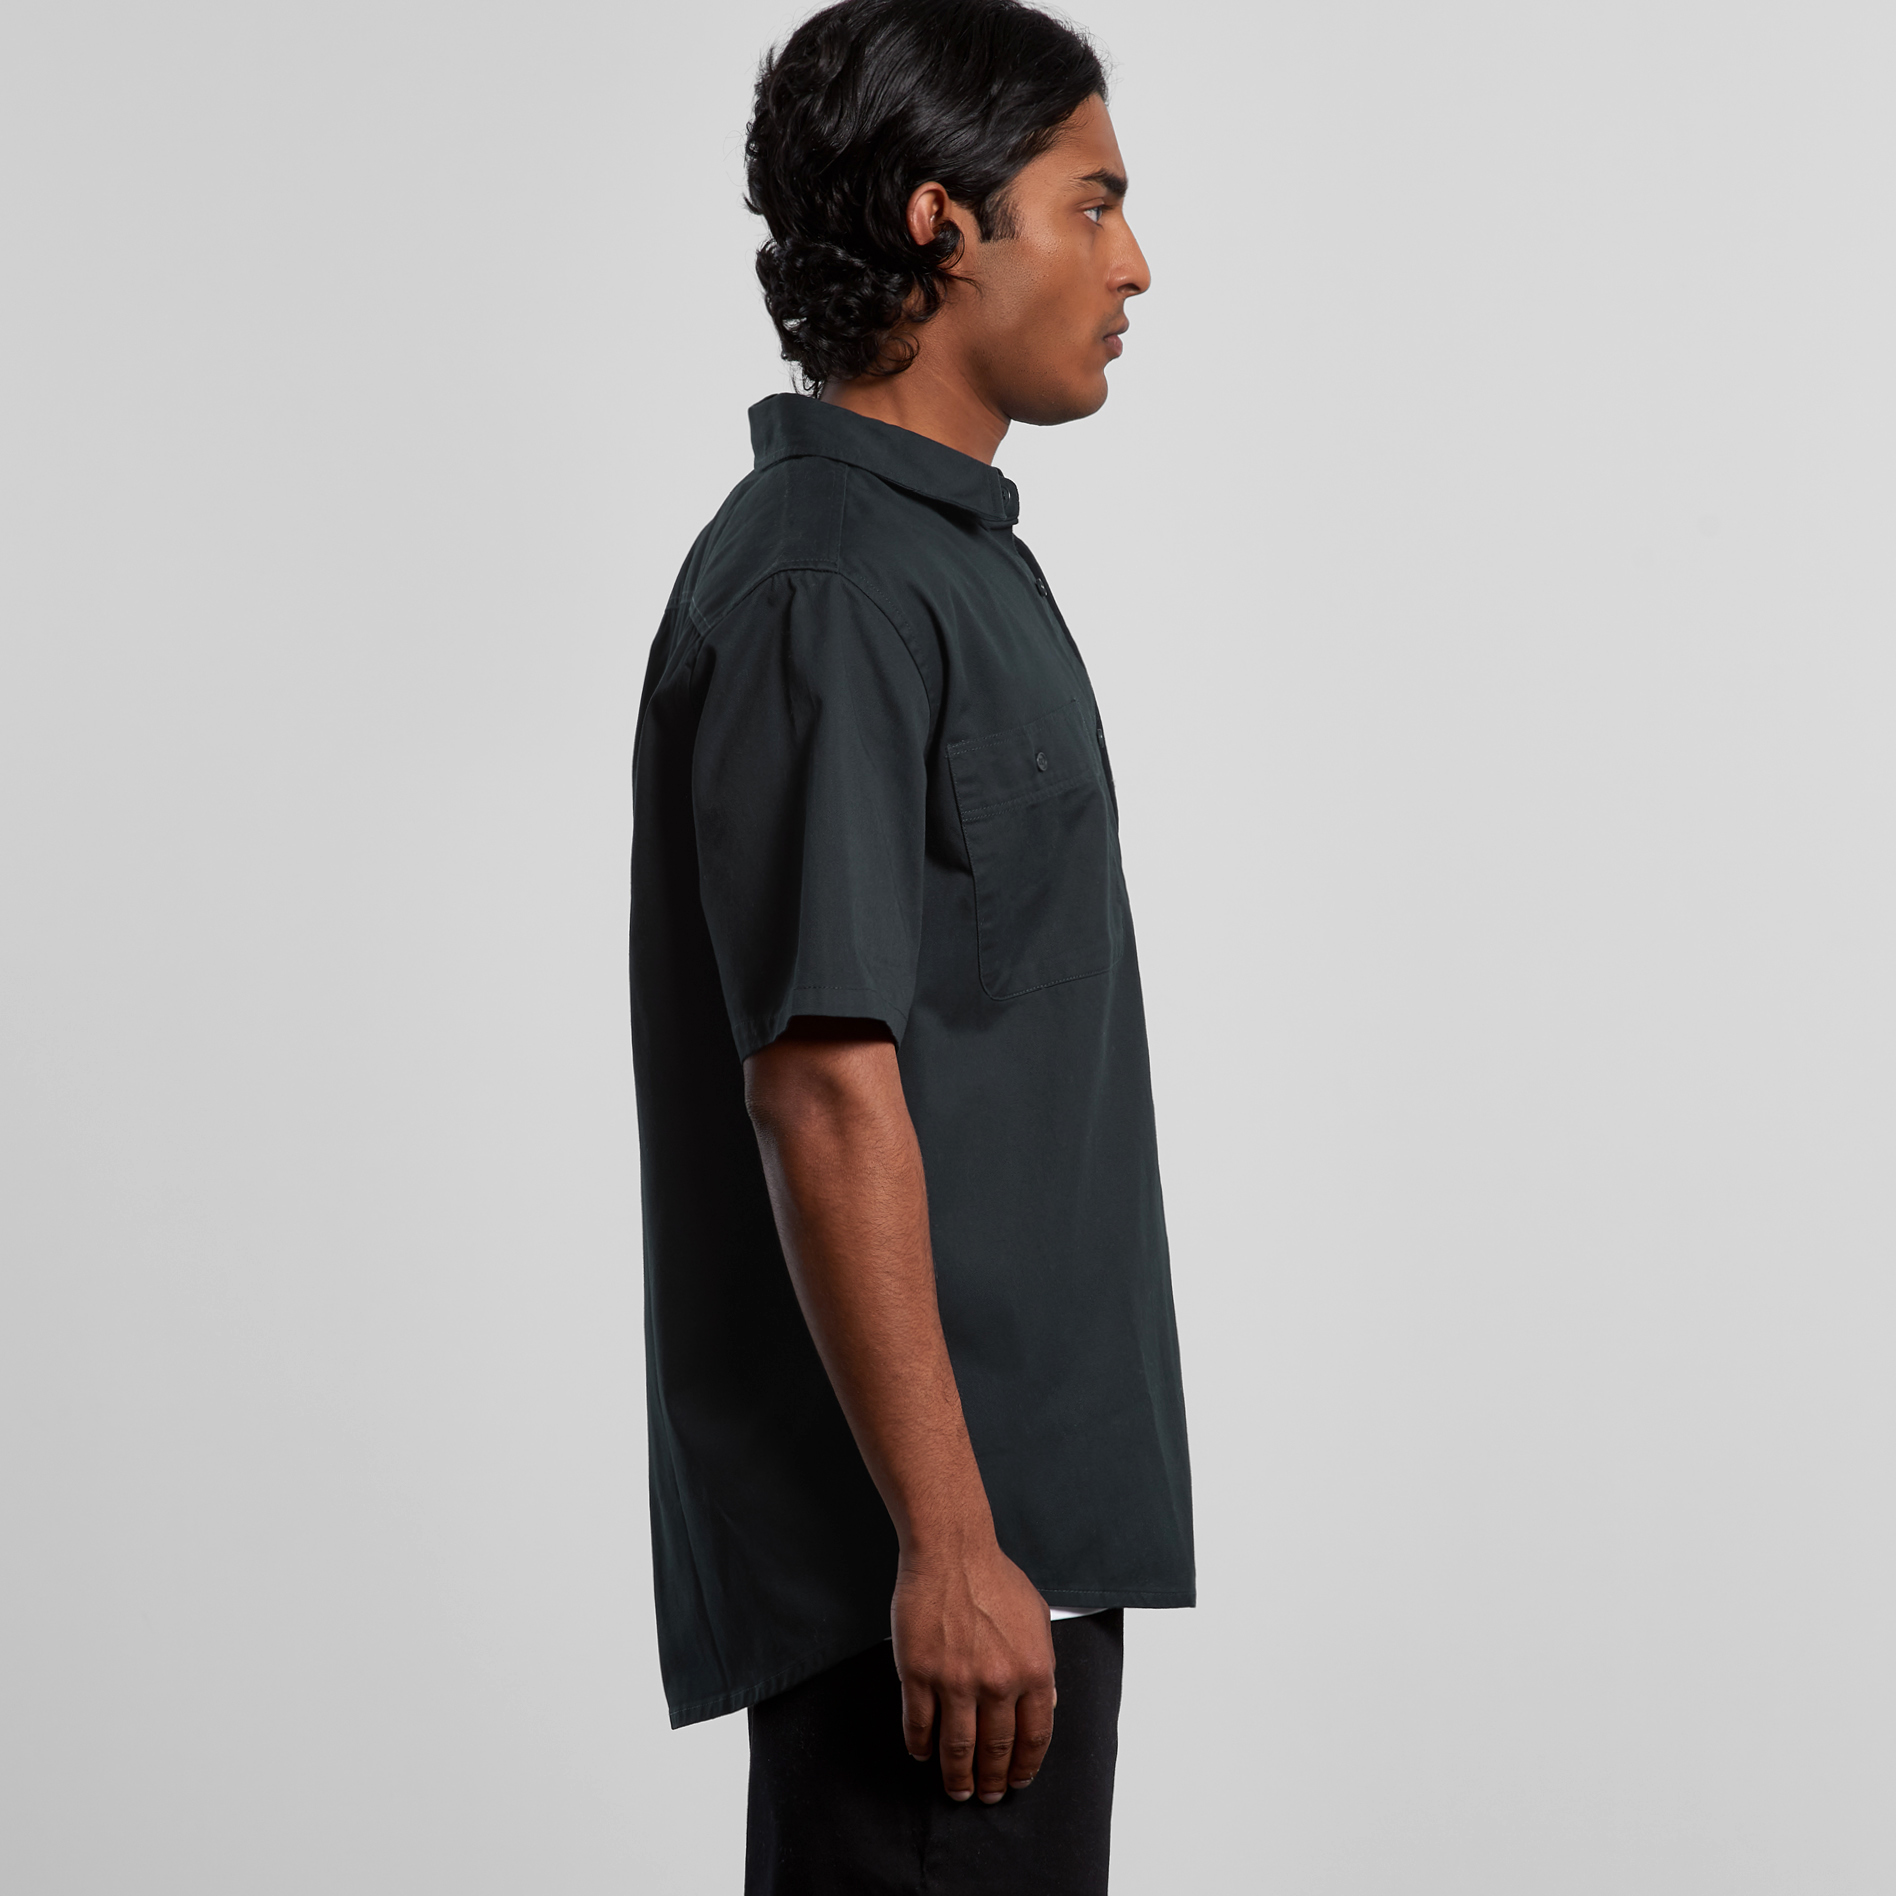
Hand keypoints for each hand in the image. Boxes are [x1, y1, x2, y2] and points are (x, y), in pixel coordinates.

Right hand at [892, 1534, 1056, 1802]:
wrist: (951, 1550)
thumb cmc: (994, 1578)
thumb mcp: (1037, 1618)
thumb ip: (1043, 1664)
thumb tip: (1046, 1706)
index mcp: (1034, 1670)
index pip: (1035, 1738)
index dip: (1025, 1767)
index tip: (1017, 1781)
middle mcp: (998, 1682)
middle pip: (995, 1750)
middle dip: (991, 1781)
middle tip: (985, 1795)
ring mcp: (956, 1681)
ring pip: (957, 1748)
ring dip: (957, 1777)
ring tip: (956, 1790)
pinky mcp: (919, 1674)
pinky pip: (919, 1725)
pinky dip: (921, 1747)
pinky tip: (922, 1754)